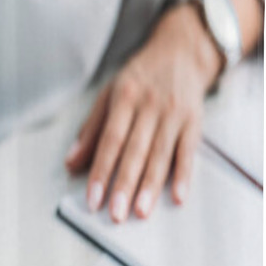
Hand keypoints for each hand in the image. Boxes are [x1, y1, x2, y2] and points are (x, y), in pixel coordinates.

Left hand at [65, 2, 222, 221]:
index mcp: (124, 98)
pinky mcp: (194, 122)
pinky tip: (179, 196)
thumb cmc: (140, 78)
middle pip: (135, 151)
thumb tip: (70, 163)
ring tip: (141, 212)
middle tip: (115, 214)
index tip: (92, 199)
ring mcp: (174, 114)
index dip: (100, 172)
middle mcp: (150, 106)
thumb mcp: (109, 95)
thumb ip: (90, 131)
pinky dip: (184, 175)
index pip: (109, 141)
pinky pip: (188, 152)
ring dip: (151, 186)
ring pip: (160, 155)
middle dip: (124, 185)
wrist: (182, 51)